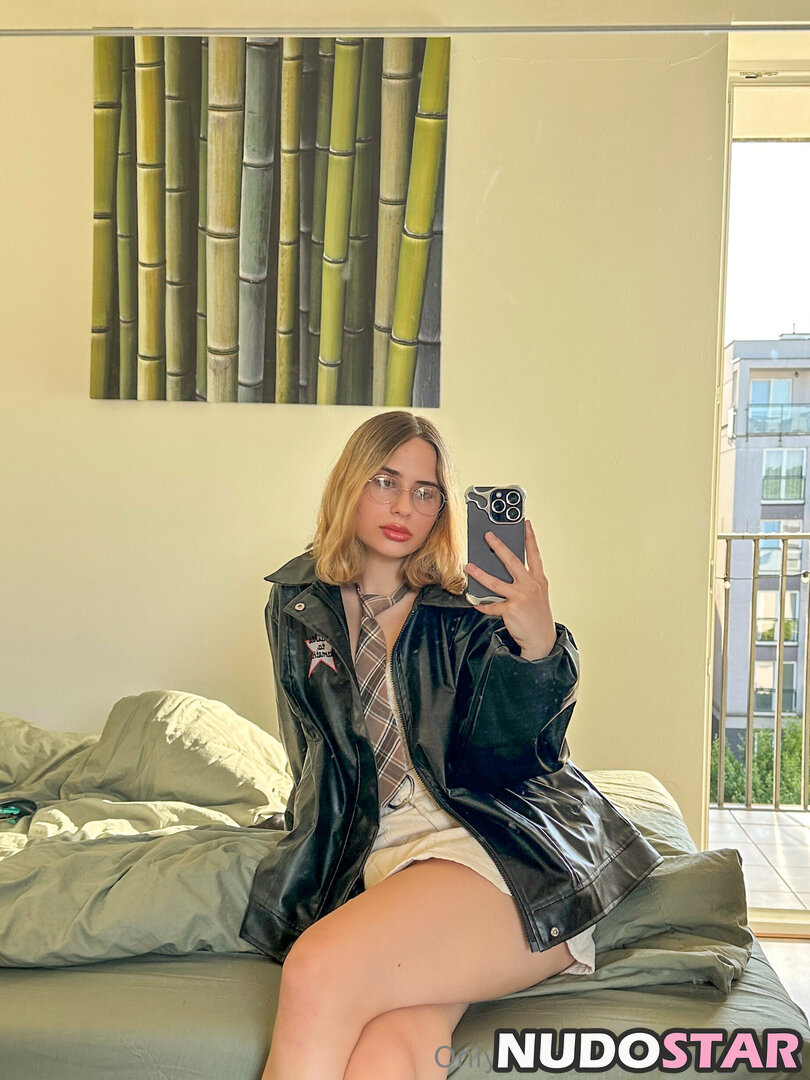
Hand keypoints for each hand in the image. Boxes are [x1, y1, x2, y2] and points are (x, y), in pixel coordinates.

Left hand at [465, 519, 556, 659]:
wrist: (542, 639)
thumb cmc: (538, 615)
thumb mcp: (538, 594)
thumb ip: (526, 580)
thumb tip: (506, 571)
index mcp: (538, 580)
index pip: (534, 554)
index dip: (530, 538)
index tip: (526, 524)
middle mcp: (530, 586)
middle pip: (512, 562)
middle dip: (498, 547)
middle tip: (488, 536)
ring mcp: (520, 597)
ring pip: (495, 582)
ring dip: (479, 574)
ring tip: (468, 567)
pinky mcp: (511, 610)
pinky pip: (492, 606)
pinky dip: (483, 605)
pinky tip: (476, 603)